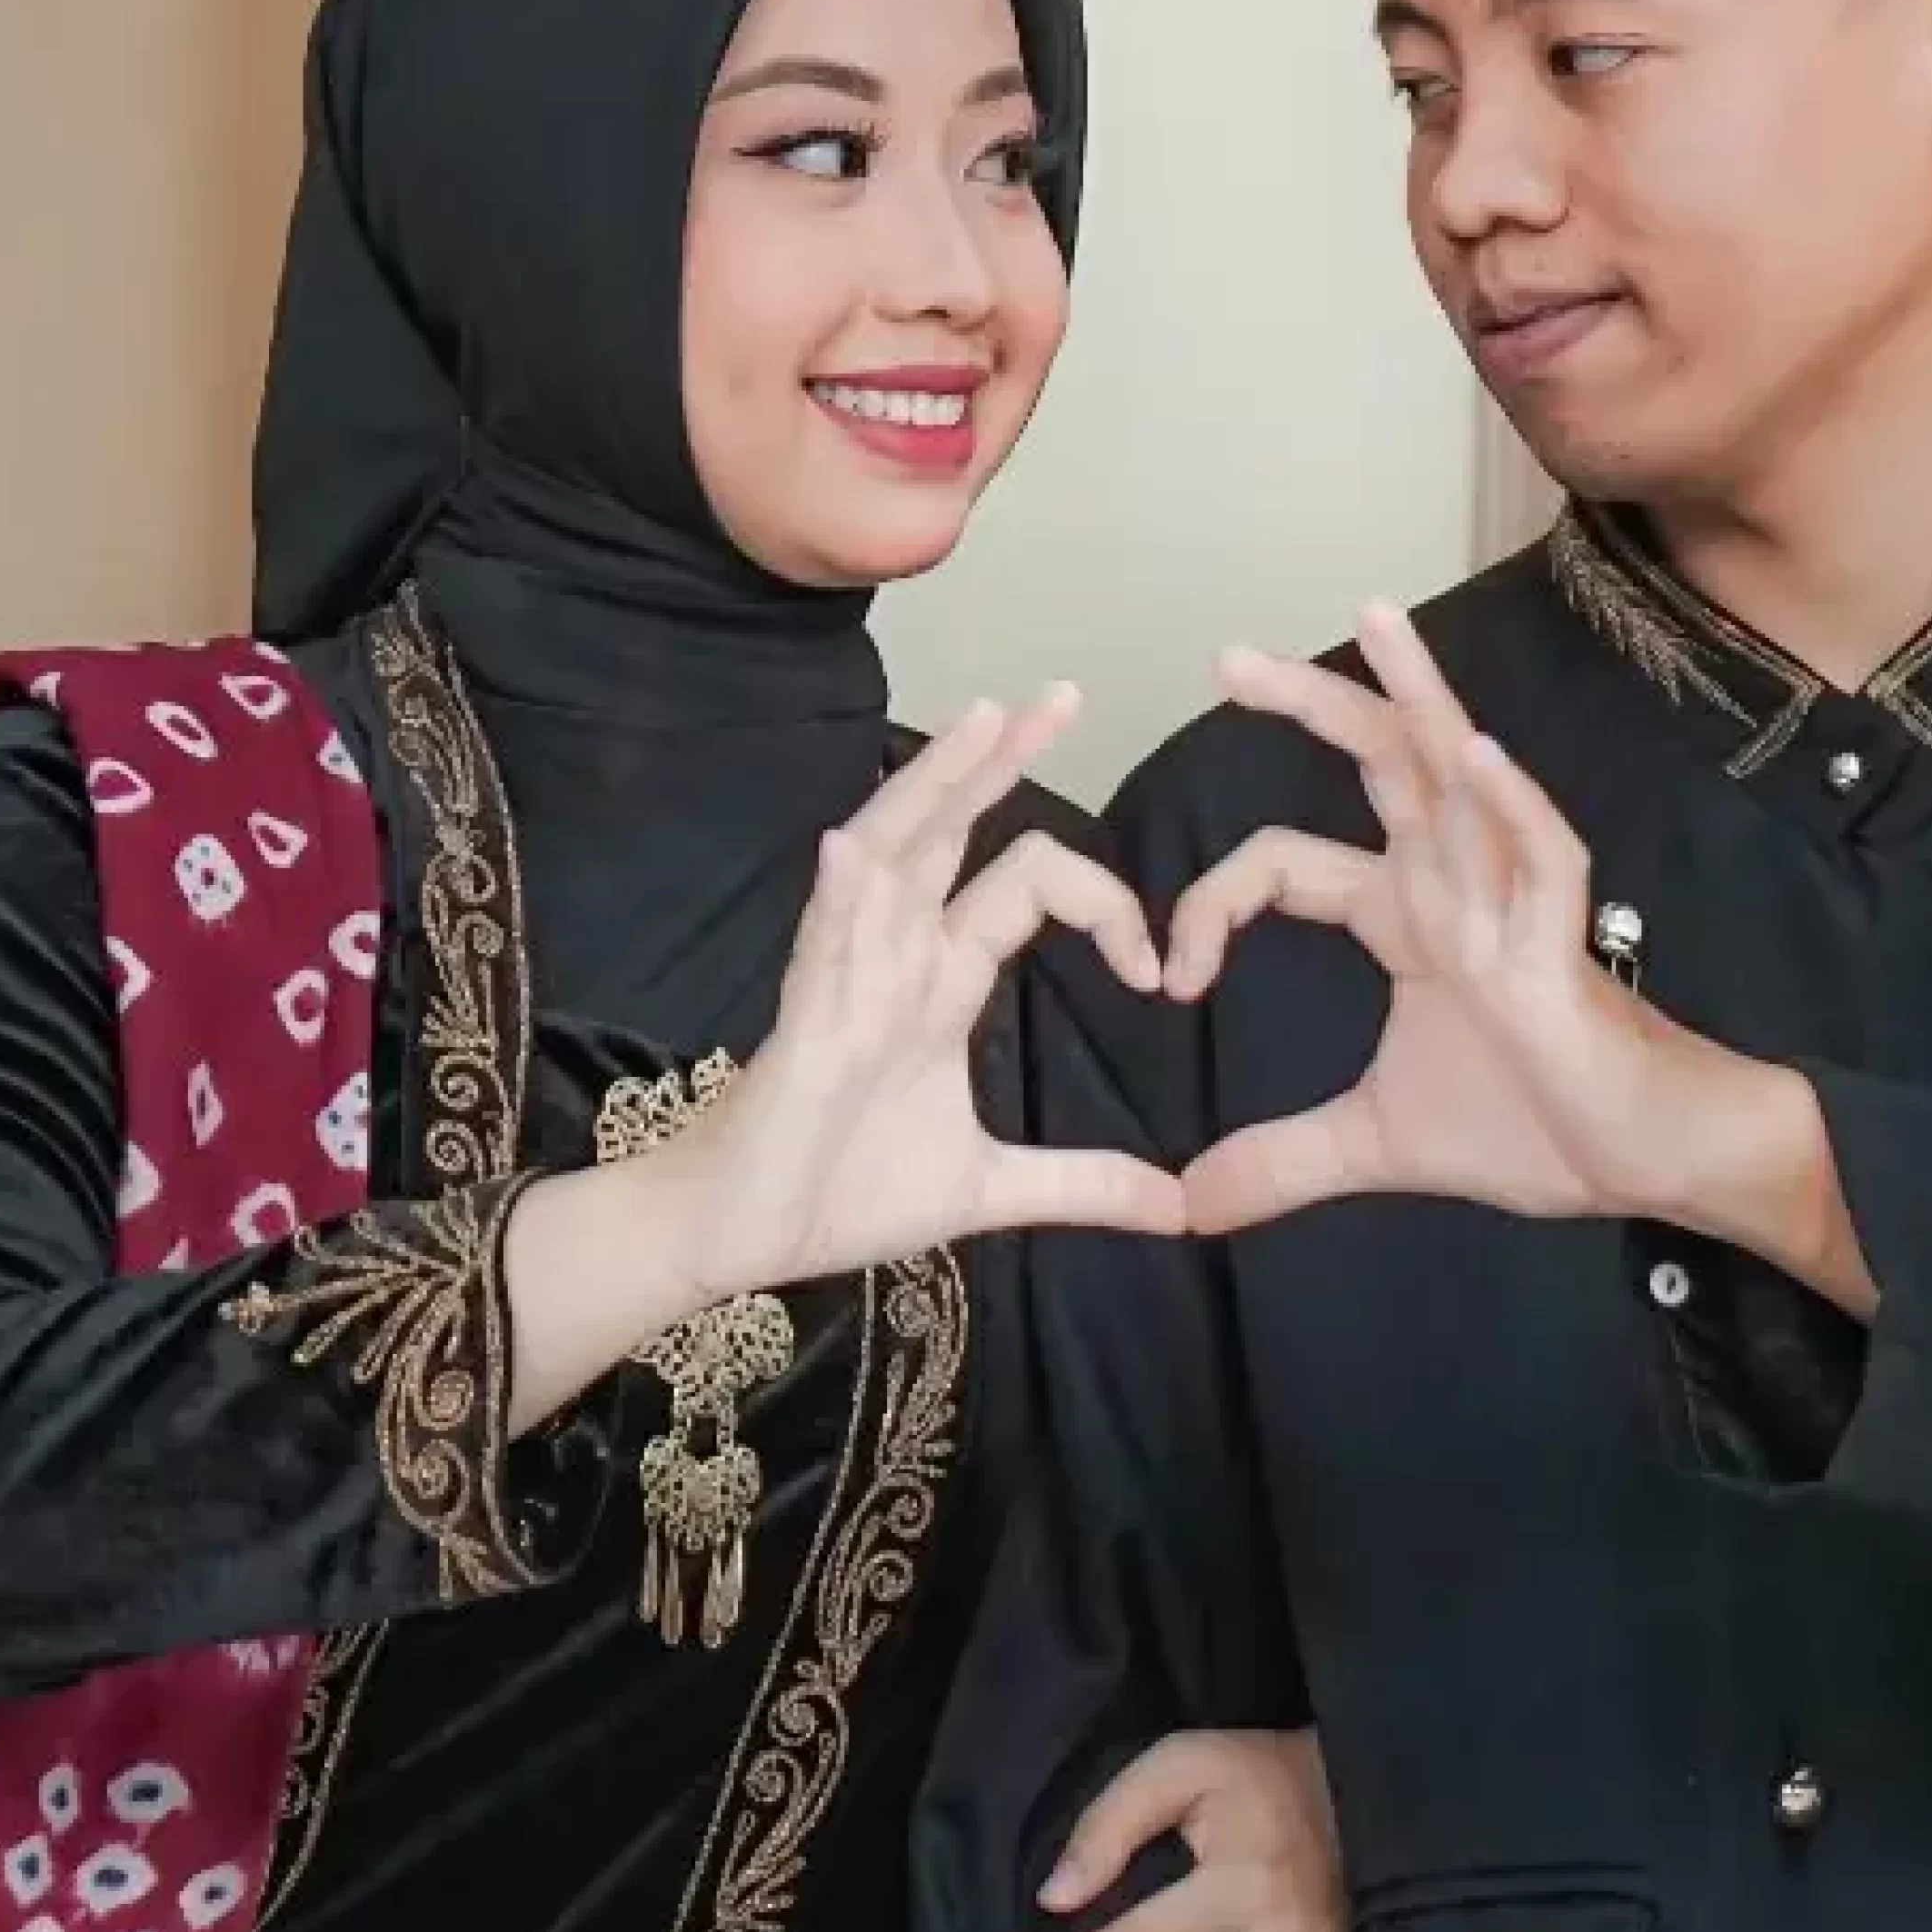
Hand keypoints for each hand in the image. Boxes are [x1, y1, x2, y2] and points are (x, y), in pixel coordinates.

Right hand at [650, 690, 1188, 1295]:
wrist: (749, 1237)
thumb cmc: (848, 1193)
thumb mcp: (990, 1187)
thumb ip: (1083, 1182)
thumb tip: (1181, 1207)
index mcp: (941, 980)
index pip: (1024, 888)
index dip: (1100, 904)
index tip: (1157, 972)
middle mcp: (895, 957)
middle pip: (950, 831)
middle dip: (999, 761)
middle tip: (1062, 694)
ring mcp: (845, 979)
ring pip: (890, 855)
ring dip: (932, 788)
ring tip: (980, 721)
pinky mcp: (803, 1026)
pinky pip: (820, 947)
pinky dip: (838, 897)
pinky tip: (851, 849)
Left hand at [1164, 609, 1870, 1302]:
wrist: (1641, 1161)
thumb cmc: (1532, 1126)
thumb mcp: (1376, 1144)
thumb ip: (1280, 1162)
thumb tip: (1184, 1205)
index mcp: (1406, 915)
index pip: (1286, 865)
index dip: (1212, 906)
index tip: (1171, 979)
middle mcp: (1453, 885)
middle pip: (1377, 764)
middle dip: (1309, 704)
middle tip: (1226, 659)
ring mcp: (1512, 904)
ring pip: (1462, 773)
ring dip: (1419, 698)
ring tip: (1375, 619)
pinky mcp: (1564, 947)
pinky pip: (1543, 857)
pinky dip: (1511, 805)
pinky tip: (1479, 755)